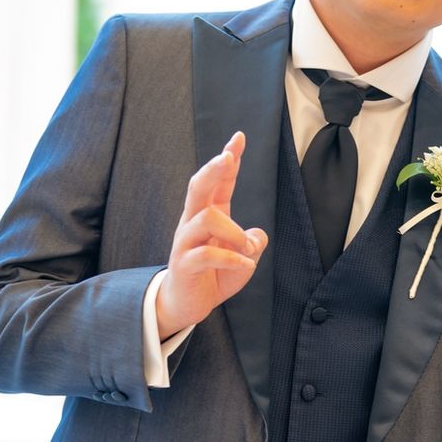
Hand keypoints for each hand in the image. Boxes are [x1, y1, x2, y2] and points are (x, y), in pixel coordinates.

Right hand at [155, 132, 268, 338]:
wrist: (189, 304)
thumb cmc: (215, 275)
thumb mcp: (243, 257)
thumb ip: (252, 241)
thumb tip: (256, 236)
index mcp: (209, 214)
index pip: (217, 181)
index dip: (228, 158)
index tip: (239, 137)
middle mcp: (193, 222)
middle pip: (199, 187)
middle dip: (213, 170)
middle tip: (227, 158)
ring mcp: (186, 241)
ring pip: (207, 218)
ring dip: (236, 232)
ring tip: (248, 249)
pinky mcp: (184, 263)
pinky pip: (207, 253)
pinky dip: (232, 258)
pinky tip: (244, 265)